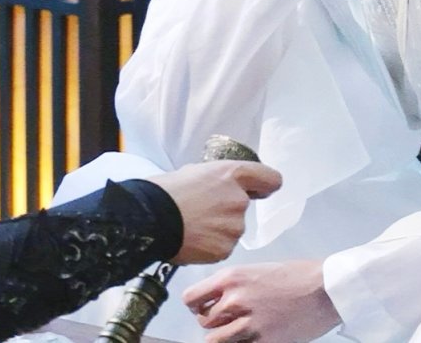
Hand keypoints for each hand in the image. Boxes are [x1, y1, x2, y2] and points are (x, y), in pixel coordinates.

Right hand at [149, 160, 281, 264]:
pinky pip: (222, 247)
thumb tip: (221, 186)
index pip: (271, 179)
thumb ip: (219, 179)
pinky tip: (192, 239)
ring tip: (193, 225)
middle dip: (227, 210)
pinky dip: (210, 246)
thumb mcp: (197, 171)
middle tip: (202, 211)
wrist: (150, 219)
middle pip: (243, 206)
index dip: (265, 186)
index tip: (260, 191)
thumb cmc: (168, 191)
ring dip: (218, 229)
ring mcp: (234, 226)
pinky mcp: (224, 248)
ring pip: (232, 229)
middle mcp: (240, 200)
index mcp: (234, 174)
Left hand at [183, 259, 339, 342]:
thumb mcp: (259, 269)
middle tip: (230, 319)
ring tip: (242, 329)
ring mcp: (248, 323)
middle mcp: (235, 299)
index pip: (191, 298)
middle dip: (214, 322)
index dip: (196, 306)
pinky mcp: (262, 341)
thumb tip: (218, 299)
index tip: (203, 308)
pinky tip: (257, 334)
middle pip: (203, 322)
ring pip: (215, 340)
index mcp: (233, 277)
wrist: (325, 289)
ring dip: (226, 337)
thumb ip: (236, 285)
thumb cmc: (297, 275)